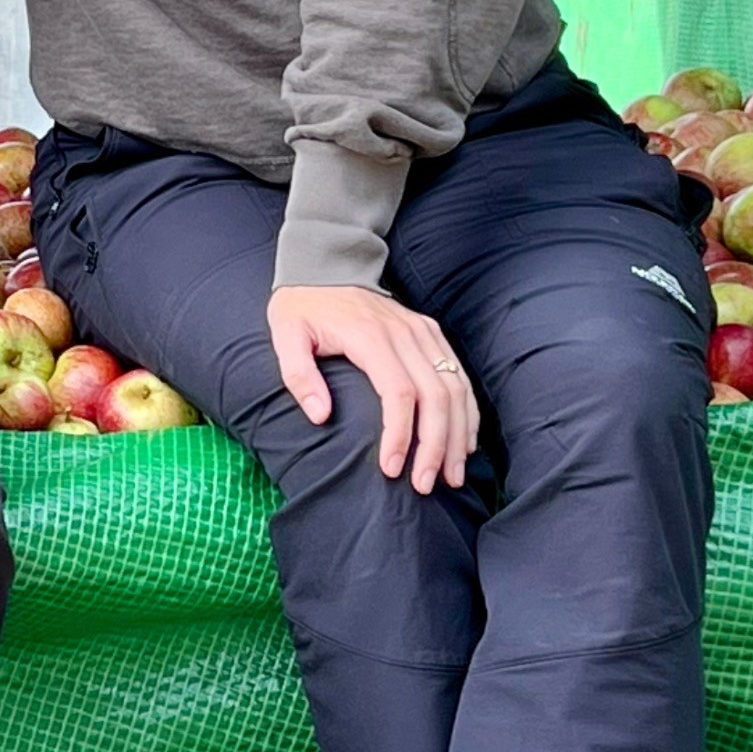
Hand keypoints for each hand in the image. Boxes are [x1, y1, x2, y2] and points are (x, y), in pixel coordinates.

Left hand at [267, 282, 475, 493]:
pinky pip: (459, 377)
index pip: (399, 392)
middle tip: (426, 485)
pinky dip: (467, 413)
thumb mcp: (285, 334)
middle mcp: (405, 333)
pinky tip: (463, 444)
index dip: (400, 434)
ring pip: (455, 389)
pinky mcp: (432, 333)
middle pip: (435, 396)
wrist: (325, 266)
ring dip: (458, 436)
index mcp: (371, 336)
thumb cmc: (303, 307)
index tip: (391, 470)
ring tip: (451, 476)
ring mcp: (423, 332)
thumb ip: (298, 375)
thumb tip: (320, 415)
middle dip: (435, 446)